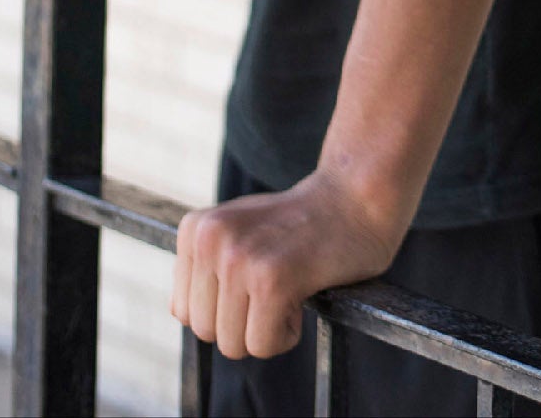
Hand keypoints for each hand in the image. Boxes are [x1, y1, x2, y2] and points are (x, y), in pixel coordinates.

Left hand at [170, 170, 404, 359]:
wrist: (358, 195)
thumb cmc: (305, 220)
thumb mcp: (240, 230)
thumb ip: (207, 265)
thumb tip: (182, 313)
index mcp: (195, 229)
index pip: (184, 310)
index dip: (226, 309)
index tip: (258, 281)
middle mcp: (210, 241)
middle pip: (206, 330)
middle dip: (244, 324)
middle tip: (279, 289)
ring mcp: (239, 259)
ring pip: (232, 344)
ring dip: (266, 332)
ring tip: (292, 292)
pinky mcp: (272, 279)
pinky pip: (262, 345)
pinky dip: (285, 335)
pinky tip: (303, 298)